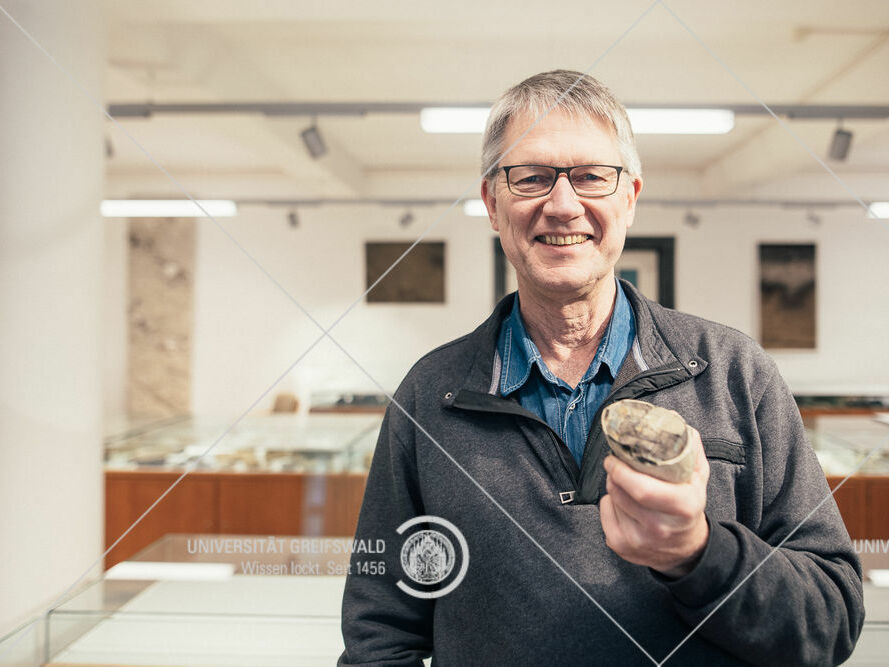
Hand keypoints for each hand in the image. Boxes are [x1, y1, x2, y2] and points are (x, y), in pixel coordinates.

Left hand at [599, 426, 709, 577]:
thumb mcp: (698, 478)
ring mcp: (639, 540)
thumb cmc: (688, 507)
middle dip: (614, 474)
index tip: (614, 458)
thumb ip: (690, 449)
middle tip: (615, 465)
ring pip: (612, 500)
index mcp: (683, 507)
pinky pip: (604, 514)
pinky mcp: (622, 546)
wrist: (687, 549)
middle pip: (621, 492)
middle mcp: (660, 528)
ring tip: (625, 484)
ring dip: (613, 487)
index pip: (642, 489)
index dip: (622, 471)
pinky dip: (609, 504)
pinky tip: (622, 504)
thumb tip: (675, 423)